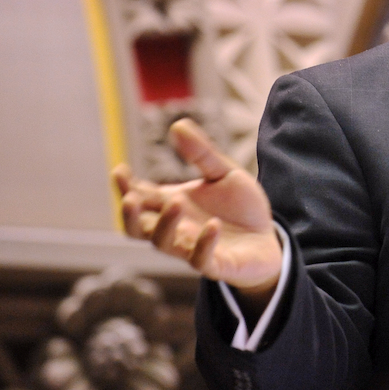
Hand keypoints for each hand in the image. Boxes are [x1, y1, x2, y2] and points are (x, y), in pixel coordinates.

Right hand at [113, 119, 283, 299]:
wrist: (268, 238)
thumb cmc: (240, 207)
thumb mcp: (224, 173)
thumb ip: (202, 153)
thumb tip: (177, 124)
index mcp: (172, 203)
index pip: (140, 197)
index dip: (126, 186)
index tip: (120, 170)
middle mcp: (176, 228)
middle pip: (137, 228)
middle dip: (129, 215)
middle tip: (130, 198)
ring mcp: (191, 248)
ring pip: (163, 244)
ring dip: (165, 224)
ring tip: (176, 202)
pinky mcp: (214, 265)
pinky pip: (200, 260)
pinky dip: (203, 243)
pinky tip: (214, 225)